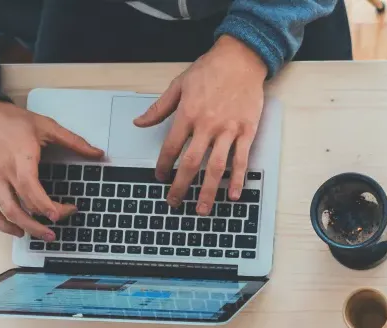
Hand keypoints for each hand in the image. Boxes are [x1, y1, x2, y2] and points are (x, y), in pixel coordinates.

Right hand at [0, 100, 102, 240]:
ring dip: (26, 228)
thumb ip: (73, 141)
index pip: (31, 188)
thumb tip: (98, 153)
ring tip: (45, 236)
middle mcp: (5, 172)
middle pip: (23, 205)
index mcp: (21, 158)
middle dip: (44, 219)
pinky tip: (17, 231)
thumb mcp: (45, 125)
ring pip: (6, 211)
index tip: (62, 213)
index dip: (46, 205)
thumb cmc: (10, 119)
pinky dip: (2, 224)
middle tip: (62, 221)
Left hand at [135, 35, 265, 215]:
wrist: (240, 60)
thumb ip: (159, 108)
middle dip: (180, 186)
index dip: (162, 166)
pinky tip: (233, 195)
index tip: (159, 178)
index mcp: (188, 114)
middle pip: (191, 163)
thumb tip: (139, 122)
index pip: (171, 147)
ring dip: (208, 191)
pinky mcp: (247, 132)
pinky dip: (238, 179)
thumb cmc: (209, 70)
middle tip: (174, 202)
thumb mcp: (179, 85)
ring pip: (216, 167)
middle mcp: (207, 126)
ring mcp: (228, 131)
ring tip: (201, 209)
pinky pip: (241, 160)